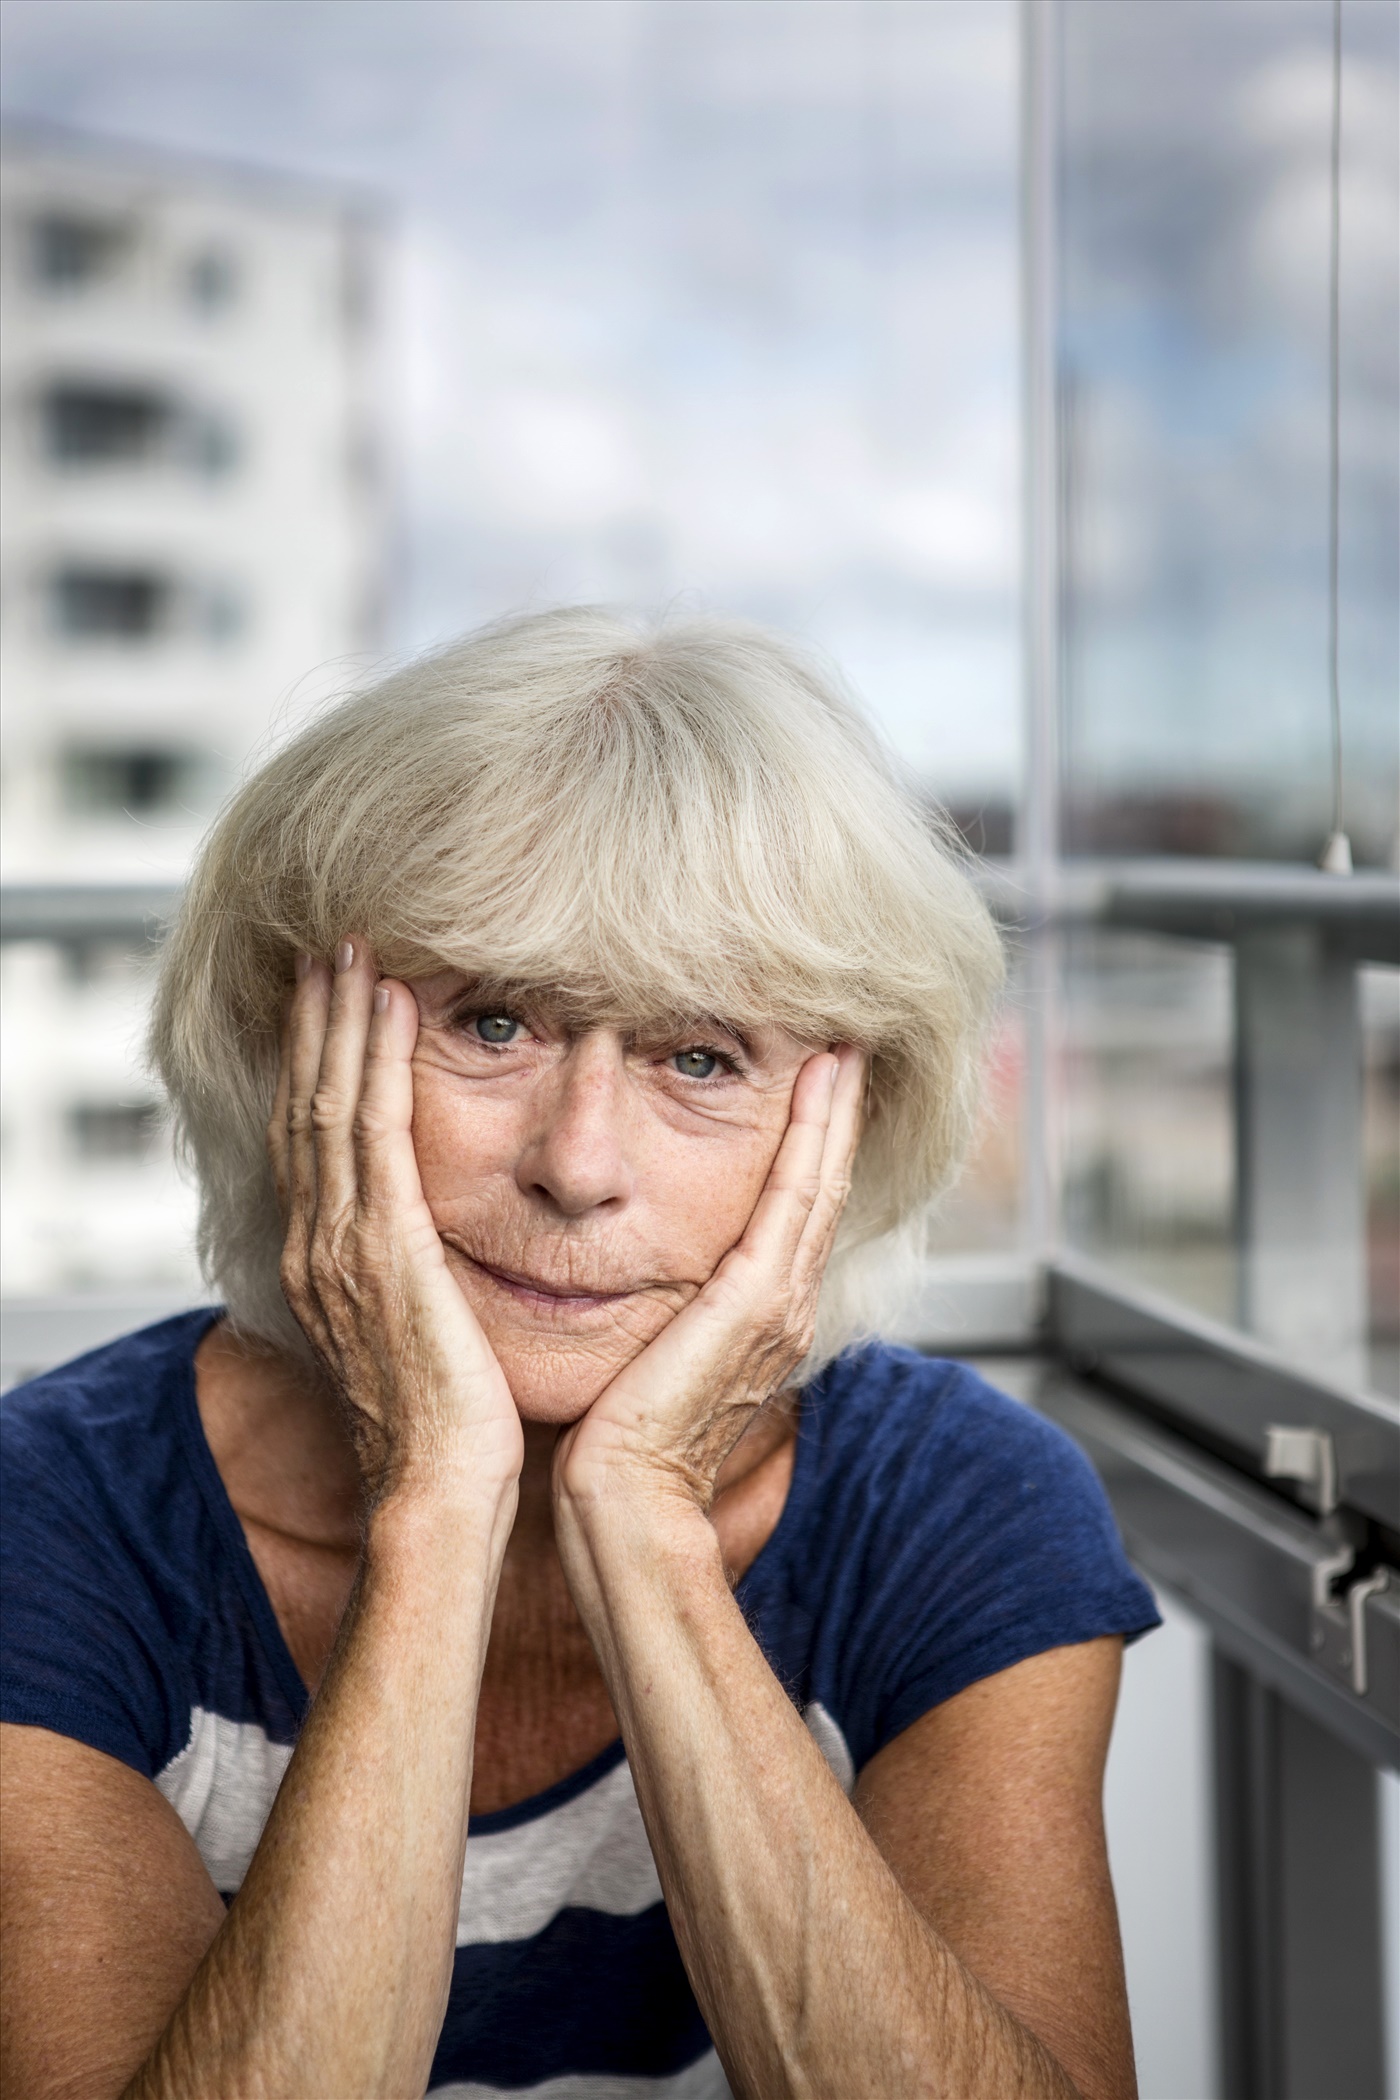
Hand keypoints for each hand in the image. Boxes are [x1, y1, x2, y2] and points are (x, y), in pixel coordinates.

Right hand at [269, 942, 522, 1502]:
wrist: (438, 1492)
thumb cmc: (447, 1428)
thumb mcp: (419, 1337)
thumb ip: (415, 1281)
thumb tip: (439, 1251)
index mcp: (326, 1263)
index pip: (312, 1140)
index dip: (318, 1065)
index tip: (332, 1003)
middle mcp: (319, 1243)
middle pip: (305, 1104)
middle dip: (319, 1022)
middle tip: (331, 949)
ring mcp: (342, 1244)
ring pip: (329, 1100)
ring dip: (342, 1019)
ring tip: (352, 952)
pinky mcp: (384, 1247)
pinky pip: (371, 1129)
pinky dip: (374, 1060)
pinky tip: (389, 1007)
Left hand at [552, 1043, 865, 1520]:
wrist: (622, 1499)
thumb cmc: (615, 1440)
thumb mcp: (647, 1357)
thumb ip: (660, 1315)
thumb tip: (641, 1285)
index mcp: (758, 1319)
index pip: (793, 1214)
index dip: (809, 1150)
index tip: (811, 1089)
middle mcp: (785, 1306)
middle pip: (822, 1188)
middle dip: (835, 1117)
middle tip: (846, 1049)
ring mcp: (781, 1302)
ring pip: (821, 1180)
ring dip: (836, 1109)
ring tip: (843, 1049)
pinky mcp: (760, 1300)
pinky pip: (799, 1193)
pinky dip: (818, 1131)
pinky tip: (824, 1080)